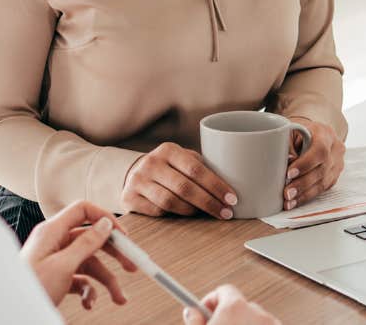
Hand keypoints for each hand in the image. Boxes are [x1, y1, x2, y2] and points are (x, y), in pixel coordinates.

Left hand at [19, 200, 137, 308]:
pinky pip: (81, 278)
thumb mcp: (62, 265)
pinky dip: (89, 291)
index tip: (123, 235)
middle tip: (132, 266)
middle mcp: (55, 242)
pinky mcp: (57, 277)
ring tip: (118, 297)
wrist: (11, 310)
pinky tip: (90, 302)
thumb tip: (105, 224)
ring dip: (106, 281)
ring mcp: (56, 260)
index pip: (83, 211)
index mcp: (52, 231)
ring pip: (90, 263)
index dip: (105, 219)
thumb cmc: (30, 288)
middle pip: (92, 239)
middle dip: (114, 254)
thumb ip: (86, 243)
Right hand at [122, 141, 238, 218]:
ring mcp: (138, 181)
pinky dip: (175, 215)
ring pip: (170, 202)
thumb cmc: (170, 168)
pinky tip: (186, 215)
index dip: (216, 186)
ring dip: (193, 211)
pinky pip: (158, 212)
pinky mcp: (129, 198)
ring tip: (208, 213)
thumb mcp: (183, 160)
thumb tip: (235, 181)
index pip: (196, 169)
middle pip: (184, 187)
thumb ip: (202, 167)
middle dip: (209, 202)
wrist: (135, 174)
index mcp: (168, 150)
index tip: (232, 198)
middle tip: (226, 212)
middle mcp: (151, 163)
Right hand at [182, 284, 280, 324]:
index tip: (203, 311)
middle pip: (240, 305)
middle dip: (229, 316)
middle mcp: (257, 313)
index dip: (210, 301)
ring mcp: (272, 324)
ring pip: (255, 319)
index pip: (223, 290)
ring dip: (245, 324)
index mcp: (235, 308)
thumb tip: (191, 312)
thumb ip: (195, 321)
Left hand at [283, 118, 344, 210]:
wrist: (313, 134)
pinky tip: (296, 201)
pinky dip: (307, 196)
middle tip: (287, 193)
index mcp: (325, 133)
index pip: (320, 150)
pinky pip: (322, 188)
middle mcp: (335, 149)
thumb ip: (287, 143)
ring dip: (304, 194)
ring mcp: (337, 163)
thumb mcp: (290, 131)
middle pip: (322, 169)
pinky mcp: (334, 176)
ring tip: (289, 201)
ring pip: (323, 182)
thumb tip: (289, 159)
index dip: (305, 164)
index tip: (289, 174)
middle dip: (302, 184)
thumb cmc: (299, 132)